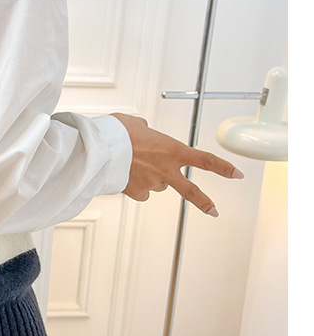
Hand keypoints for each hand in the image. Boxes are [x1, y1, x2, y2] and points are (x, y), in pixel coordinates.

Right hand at [111, 113, 243, 216]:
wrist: (100, 149)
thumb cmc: (117, 133)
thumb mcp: (137, 124)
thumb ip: (148, 131)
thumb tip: (145, 133)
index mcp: (173, 150)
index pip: (206, 160)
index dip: (225, 168)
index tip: (236, 174)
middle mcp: (166, 170)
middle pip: (191, 191)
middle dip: (205, 202)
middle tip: (214, 211)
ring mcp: (152, 183)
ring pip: (158, 185)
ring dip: (152, 178)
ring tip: (135, 165)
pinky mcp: (136, 192)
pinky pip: (141, 192)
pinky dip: (136, 186)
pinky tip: (127, 176)